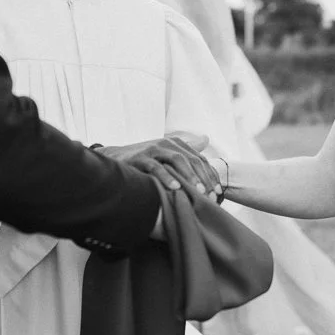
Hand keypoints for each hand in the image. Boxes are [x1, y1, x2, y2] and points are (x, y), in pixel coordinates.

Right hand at [96, 131, 221, 196]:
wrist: (116, 159)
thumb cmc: (145, 160)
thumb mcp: (166, 154)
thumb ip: (186, 149)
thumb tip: (206, 138)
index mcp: (177, 144)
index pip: (199, 160)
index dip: (210, 176)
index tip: (218, 193)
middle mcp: (167, 143)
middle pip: (192, 160)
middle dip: (204, 178)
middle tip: (211, 195)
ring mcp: (154, 149)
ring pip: (177, 160)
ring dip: (190, 176)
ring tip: (199, 192)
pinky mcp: (141, 158)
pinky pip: (156, 167)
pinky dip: (167, 177)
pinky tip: (176, 188)